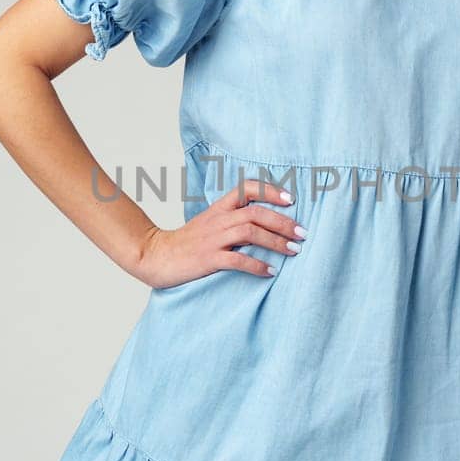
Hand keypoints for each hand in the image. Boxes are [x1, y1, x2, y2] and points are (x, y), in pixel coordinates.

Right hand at [133, 178, 303, 289]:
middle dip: (283, 222)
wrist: (156, 256)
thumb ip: (233, 220)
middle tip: (303, 233)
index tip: (292, 200)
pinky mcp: (208, 259)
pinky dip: (257, 265)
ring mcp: (212, 239)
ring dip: (276, 241)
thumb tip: (265, 224)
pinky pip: (237, 260)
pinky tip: (270, 272)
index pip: (247, 188)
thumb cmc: (187, 243)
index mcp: (219, 208)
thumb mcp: (210, 224)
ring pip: (250, 233)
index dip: (271, 191)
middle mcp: (218, 220)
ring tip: (294, 251)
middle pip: (256, 213)